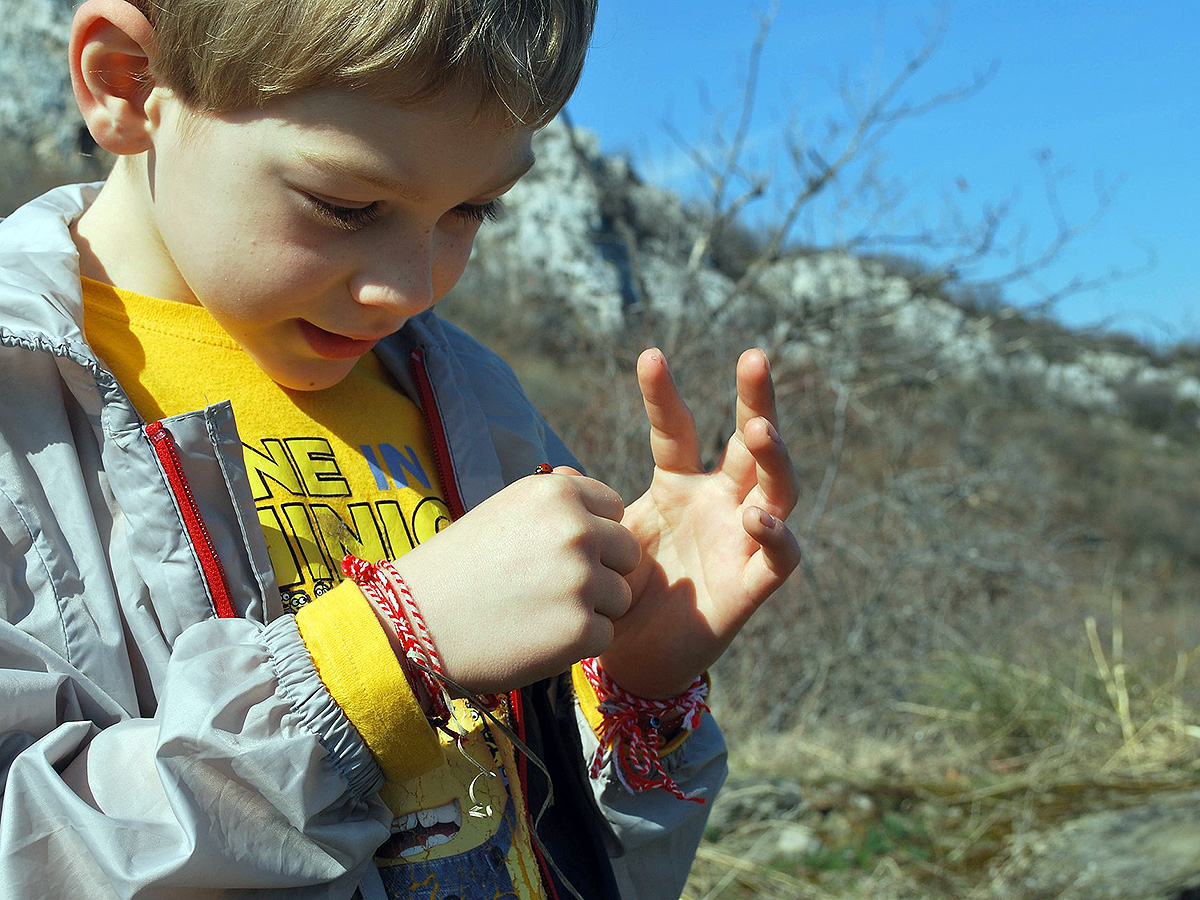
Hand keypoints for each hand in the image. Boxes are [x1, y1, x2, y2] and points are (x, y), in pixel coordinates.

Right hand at [385, 471, 640, 694]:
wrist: (412, 623)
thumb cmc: (457, 566)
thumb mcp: (503, 511)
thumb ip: (551, 498)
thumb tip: (580, 477)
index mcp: (557, 492)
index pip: (614, 508)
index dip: (592, 534)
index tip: (555, 552)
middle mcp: (576, 529)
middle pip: (627, 553)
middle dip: (601, 571)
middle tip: (550, 588)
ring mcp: (581, 580)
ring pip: (619, 597)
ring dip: (589, 609)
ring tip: (536, 612)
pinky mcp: (580, 629)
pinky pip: (604, 635)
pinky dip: (576, 643)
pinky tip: (535, 637)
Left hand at [600, 348, 800, 697]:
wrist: (631, 659)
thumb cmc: (619, 592)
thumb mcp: (602, 540)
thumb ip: (587, 508)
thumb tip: (557, 473)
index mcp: (679, 485)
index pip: (678, 429)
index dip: (665, 395)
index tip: (649, 356)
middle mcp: (719, 503)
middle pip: (750, 443)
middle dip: (757, 399)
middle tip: (755, 356)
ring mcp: (741, 539)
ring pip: (778, 489)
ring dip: (774, 458)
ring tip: (760, 431)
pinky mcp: (752, 584)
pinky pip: (780, 556)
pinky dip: (775, 536)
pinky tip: (756, 517)